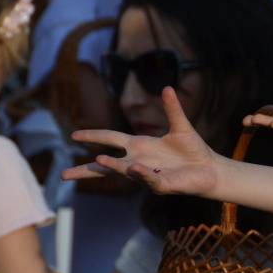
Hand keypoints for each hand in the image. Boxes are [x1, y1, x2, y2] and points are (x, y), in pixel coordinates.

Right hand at [62, 87, 217, 196]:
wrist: (209, 169)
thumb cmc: (193, 150)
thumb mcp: (180, 126)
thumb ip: (172, 109)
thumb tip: (166, 88)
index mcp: (139, 146)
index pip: (110, 139)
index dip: (93, 135)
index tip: (74, 135)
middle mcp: (137, 161)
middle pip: (105, 166)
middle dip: (85, 170)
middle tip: (63, 175)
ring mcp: (146, 175)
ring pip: (123, 172)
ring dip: (111, 167)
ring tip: (97, 161)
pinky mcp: (160, 184)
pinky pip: (148, 179)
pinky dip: (141, 174)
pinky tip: (133, 167)